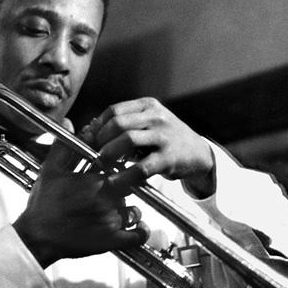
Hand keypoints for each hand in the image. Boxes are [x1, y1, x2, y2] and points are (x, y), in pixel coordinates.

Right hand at [13, 139, 148, 267]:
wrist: (36, 237)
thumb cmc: (43, 205)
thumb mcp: (50, 170)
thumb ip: (63, 145)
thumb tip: (69, 123)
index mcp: (94, 179)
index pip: (120, 166)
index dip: (121, 167)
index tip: (118, 169)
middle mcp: (106, 198)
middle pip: (130, 187)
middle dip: (126, 187)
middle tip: (120, 190)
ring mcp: (110, 220)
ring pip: (134, 209)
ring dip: (130, 209)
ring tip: (118, 210)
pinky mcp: (111, 240)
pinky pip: (137, 236)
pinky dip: (141, 231)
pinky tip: (138, 228)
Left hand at [82, 97, 215, 197]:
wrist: (198, 153)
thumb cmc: (167, 139)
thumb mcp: (149, 124)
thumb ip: (124, 125)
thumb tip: (89, 130)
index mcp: (149, 106)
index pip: (115, 111)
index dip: (98, 126)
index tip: (90, 139)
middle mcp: (157, 117)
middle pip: (118, 123)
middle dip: (100, 140)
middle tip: (92, 153)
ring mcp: (164, 137)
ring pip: (128, 140)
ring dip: (109, 153)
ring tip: (100, 164)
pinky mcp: (169, 158)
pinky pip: (141, 167)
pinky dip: (123, 176)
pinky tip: (114, 182)